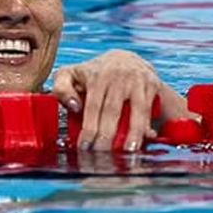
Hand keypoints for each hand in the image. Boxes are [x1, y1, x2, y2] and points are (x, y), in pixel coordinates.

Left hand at [52, 50, 191, 151]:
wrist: (126, 59)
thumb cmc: (94, 73)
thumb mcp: (70, 74)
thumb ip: (62, 89)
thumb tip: (73, 107)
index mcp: (96, 76)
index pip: (92, 107)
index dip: (89, 129)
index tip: (85, 146)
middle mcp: (117, 76)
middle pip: (112, 110)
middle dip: (107, 136)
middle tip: (102, 154)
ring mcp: (136, 80)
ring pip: (136, 110)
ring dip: (133, 133)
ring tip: (128, 151)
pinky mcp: (151, 84)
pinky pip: (149, 109)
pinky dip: (146, 126)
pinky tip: (143, 140)